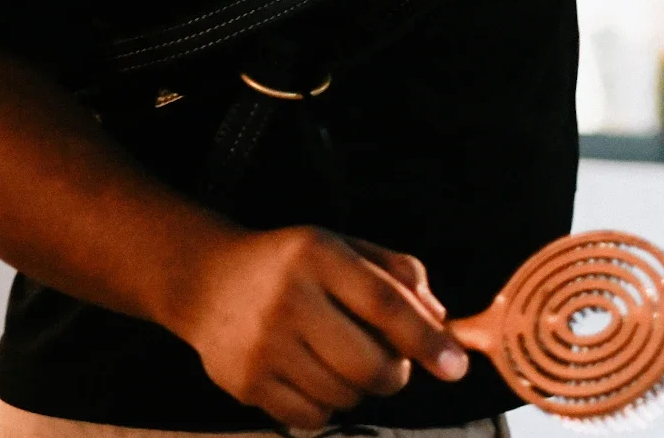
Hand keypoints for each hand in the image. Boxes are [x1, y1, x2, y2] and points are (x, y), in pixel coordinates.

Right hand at [168, 225, 468, 429]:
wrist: (207, 282)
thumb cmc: (294, 265)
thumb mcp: (345, 247)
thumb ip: (399, 275)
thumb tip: (439, 321)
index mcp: (318, 255)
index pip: (385, 302)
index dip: (426, 338)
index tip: (456, 367)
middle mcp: (288, 299)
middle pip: (368, 363)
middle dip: (397, 373)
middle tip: (393, 364)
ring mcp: (263, 345)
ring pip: (344, 395)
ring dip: (360, 388)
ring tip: (344, 362)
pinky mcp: (245, 383)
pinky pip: (312, 417)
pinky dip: (327, 406)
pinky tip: (315, 377)